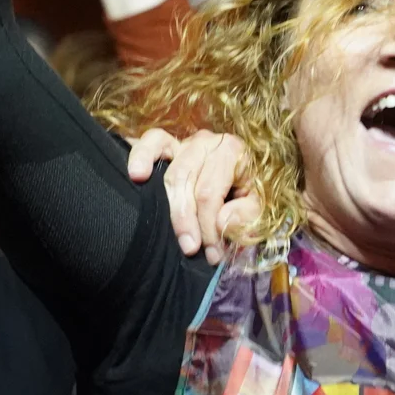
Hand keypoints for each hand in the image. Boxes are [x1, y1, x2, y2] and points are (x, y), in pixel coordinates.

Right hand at [127, 128, 257, 263]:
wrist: (241, 176)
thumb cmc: (245, 193)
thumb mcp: (257, 206)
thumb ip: (247, 216)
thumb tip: (222, 222)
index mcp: (231, 151)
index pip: (210, 193)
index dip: (208, 226)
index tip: (211, 253)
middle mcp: (206, 142)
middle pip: (186, 182)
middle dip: (186, 220)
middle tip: (190, 249)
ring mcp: (183, 141)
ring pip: (169, 170)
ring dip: (168, 204)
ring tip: (162, 227)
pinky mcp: (165, 143)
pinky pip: (150, 141)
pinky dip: (141, 155)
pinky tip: (137, 175)